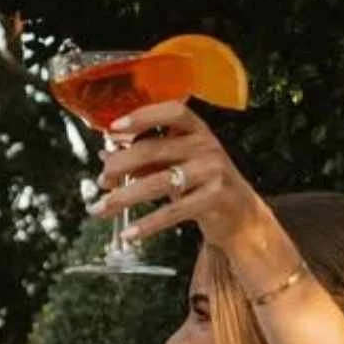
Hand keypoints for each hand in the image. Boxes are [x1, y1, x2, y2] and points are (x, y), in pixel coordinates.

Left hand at [94, 100, 268, 250]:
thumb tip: (105, 156)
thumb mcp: (179, 163)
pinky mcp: (214, 200)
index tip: (114, 127)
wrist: (243, 216)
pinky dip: (147, 224)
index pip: (171, 112)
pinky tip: (129, 232)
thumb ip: (147, 157)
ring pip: (158, 182)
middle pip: (153, 149)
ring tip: (101, 207)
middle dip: (119, 165)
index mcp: (196, 130)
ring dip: (124, 196)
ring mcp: (213, 172)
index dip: (142, 116)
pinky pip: (173, 212)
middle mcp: (206, 146)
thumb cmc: (204, 182)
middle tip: (100, 178)